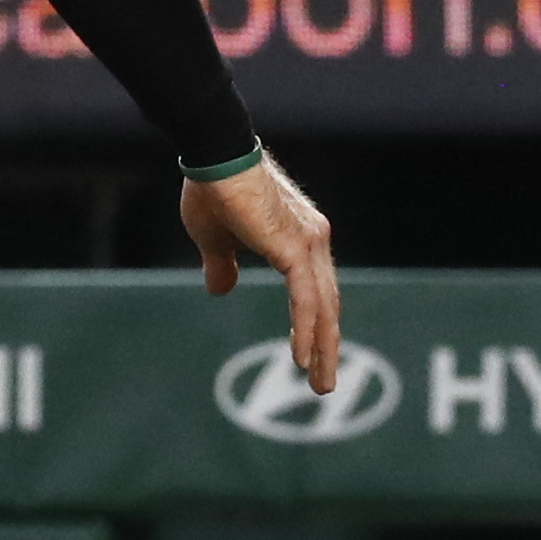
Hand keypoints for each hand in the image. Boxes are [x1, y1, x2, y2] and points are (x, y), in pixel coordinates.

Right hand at [179, 152, 341, 393]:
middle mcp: (313, 239)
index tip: (314, 355)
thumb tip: (221, 290)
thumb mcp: (215, 240)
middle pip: (327, 303)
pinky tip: (303, 359)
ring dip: (323, 348)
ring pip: (323, 306)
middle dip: (327, 345)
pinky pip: (306, 299)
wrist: (214, 155)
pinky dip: (307, 330)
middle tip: (325, 383)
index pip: (316, 289)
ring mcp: (308, 242)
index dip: (316, 323)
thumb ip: (223, 266)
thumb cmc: (212, 189)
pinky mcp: (294, 247)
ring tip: (320, 385)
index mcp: (299, 237)